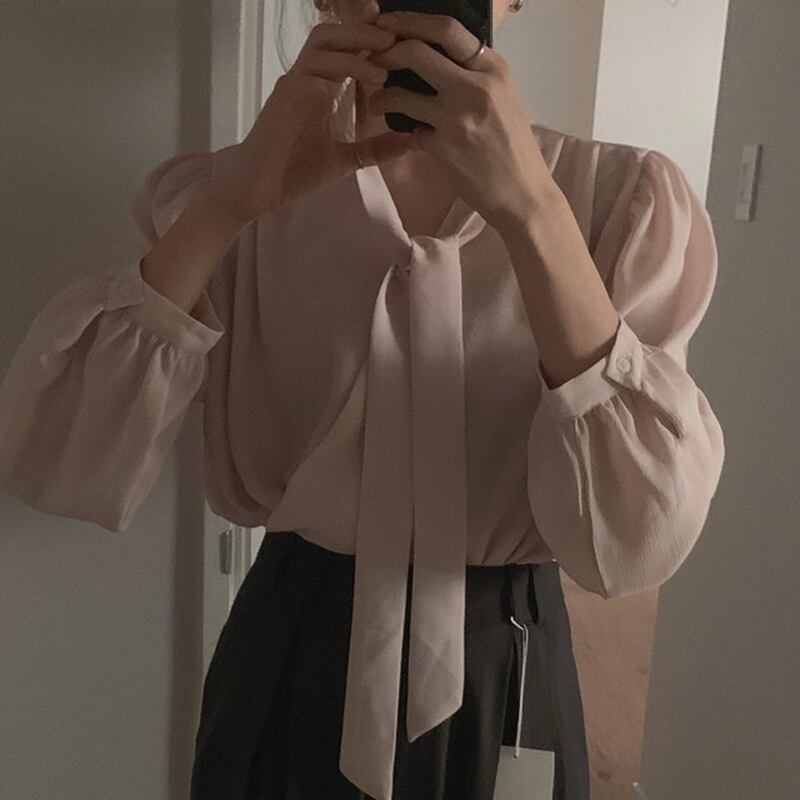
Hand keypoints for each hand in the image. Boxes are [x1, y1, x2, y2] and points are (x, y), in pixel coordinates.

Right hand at [208, 20, 412, 224]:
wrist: (257, 191)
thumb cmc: (293, 170)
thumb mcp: (344, 160)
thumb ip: (374, 149)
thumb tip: (410, 143)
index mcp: (320, 87)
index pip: (345, 48)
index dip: (369, 38)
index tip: (401, 42)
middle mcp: (304, 80)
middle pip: (330, 36)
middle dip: (362, 33)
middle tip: (395, 40)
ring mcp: (290, 90)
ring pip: (319, 51)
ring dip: (352, 55)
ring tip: (382, 69)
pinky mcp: (279, 106)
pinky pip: (303, 80)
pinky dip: (327, 79)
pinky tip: (348, 90)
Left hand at [367, 11, 563, 231]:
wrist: (524, 195)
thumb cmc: (514, 149)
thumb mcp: (505, 99)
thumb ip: (476, 76)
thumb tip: (440, 57)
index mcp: (493, 69)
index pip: (446, 28)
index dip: (408, 21)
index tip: (386, 23)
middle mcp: (476, 87)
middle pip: (415, 51)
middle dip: (385, 53)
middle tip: (371, 61)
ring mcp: (457, 118)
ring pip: (401, 94)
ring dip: (381, 97)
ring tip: (378, 104)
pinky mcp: (444, 148)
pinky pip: (410, 133)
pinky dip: (406, 135)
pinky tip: (410, 140)